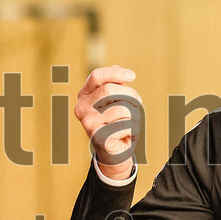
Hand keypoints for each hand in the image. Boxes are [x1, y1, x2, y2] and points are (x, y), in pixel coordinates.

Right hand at [74, 66, 141, 180]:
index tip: (133, 75)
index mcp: (84, 96)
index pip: (97, 76)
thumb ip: (116, 85)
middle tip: (138, 102)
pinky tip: (125, 134)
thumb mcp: (117, 100)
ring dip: (133, 114)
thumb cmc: (117, 122)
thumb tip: (116, 68)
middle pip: (110, 90)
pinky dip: (132, 129)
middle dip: (130, 94)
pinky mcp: (98, 137)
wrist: (115, 151)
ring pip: (121, 108)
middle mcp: (81, 108)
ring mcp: (88, 123)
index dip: (116, 73)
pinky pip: (125, 125)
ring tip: (129, 122)